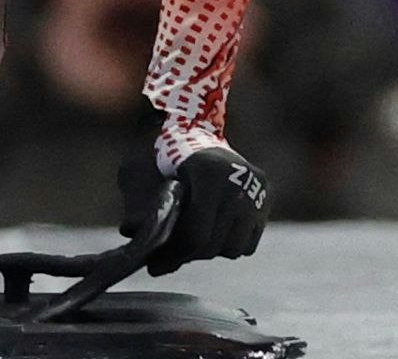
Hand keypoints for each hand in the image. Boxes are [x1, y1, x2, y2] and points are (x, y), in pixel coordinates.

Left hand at [120, 143, 268, 273]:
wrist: (195, 132)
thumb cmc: (163, 156)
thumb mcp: (140, 173)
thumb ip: (136, 204)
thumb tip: (130, 232)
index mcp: (209, 174)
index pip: (196, 234)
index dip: (175, 255)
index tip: (155, 266)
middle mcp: (239, 182)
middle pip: (215, 245)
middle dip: (189, 254)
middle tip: (170, 256)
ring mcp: (257, 189)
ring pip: (234, 248)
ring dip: (211, 250)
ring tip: (192, 238)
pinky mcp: (267, 195)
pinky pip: (248, 243)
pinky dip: (229, 243)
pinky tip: (212, 230)